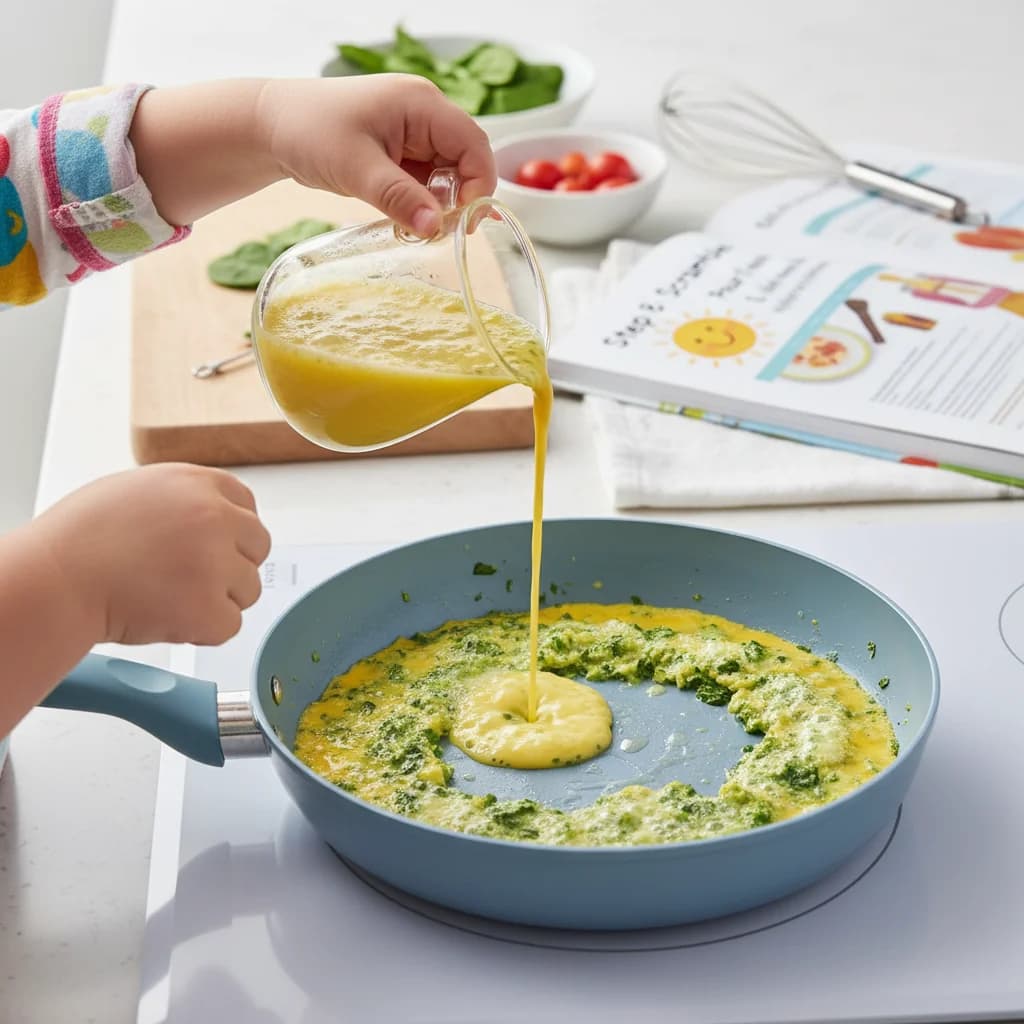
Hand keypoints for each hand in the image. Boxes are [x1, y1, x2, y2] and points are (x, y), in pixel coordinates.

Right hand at [32, 463, 270, 645]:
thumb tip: (206, 515)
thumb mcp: (135, 491)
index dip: (234, 531)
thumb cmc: (79, 540)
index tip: (220, 546)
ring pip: (249, 589)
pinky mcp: (209, 606)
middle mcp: (214, 517)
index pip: (246, 504)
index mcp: (197, 484)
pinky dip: (203, 630)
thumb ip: (181, 500)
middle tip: (192, 580)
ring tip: (168, 597)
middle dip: (233, 566)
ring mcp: (215, 562)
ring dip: (218, 600)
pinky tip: (167, 617)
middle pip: (258, 546)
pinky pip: (230, 625)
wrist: (56, 579)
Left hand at [255, 74, 495, 236]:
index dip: (477, 185)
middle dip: (460, 198)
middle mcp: (424, 113)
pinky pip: (426, 179)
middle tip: (442, 231)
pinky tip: (408, 219)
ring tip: (419, 227)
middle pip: (466, 160)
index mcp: (422, 104)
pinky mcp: (401, 150)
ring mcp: (413, 132)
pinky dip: (422, 202)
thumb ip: (399, 198)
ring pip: (447, 174)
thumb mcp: (356, 169)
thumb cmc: (308, 132)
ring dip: (440, 204)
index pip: (474, 145)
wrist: (270, 127)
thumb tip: (436, 228)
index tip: (462, 220)